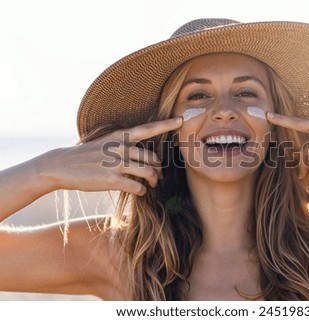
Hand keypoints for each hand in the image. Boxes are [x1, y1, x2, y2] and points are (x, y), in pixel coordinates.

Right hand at [41, 117, 182, 194]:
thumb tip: (143, 158)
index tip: (181, 120)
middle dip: (158, 169)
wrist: (61, 166)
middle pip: (152, 158)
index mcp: (120, 136)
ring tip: (151, 184)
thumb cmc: (86, 155)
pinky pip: (137, 187)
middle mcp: (120, 148)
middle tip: (158, 176)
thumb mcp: (105, 143)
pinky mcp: (112, 180)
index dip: (166, 124)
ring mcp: (116, 164)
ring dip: (153, 181)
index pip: (148, 128)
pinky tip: (138, 191)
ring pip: (148, 173)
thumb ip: (124, 147)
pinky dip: (141, 191)